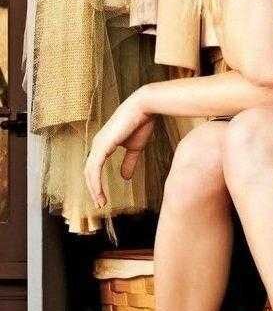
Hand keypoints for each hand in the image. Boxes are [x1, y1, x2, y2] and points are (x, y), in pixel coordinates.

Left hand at [84, 93, 155, 208]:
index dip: (97, 183)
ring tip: (100, 202)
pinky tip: (99, 192)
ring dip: (94, 189)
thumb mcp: (135, 148)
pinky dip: (96, 182)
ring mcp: (98, 145)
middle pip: (89, 172)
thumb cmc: (141, 123)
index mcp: (104, 145)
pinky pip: (95, 169)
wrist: (144, 108)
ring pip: (89, 173)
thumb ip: (128, 162)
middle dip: (93, 189)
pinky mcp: (102, 146)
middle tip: (100, 203)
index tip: (103, 197)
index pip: (95, 168)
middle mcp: (97, 145)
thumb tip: (125, 177)